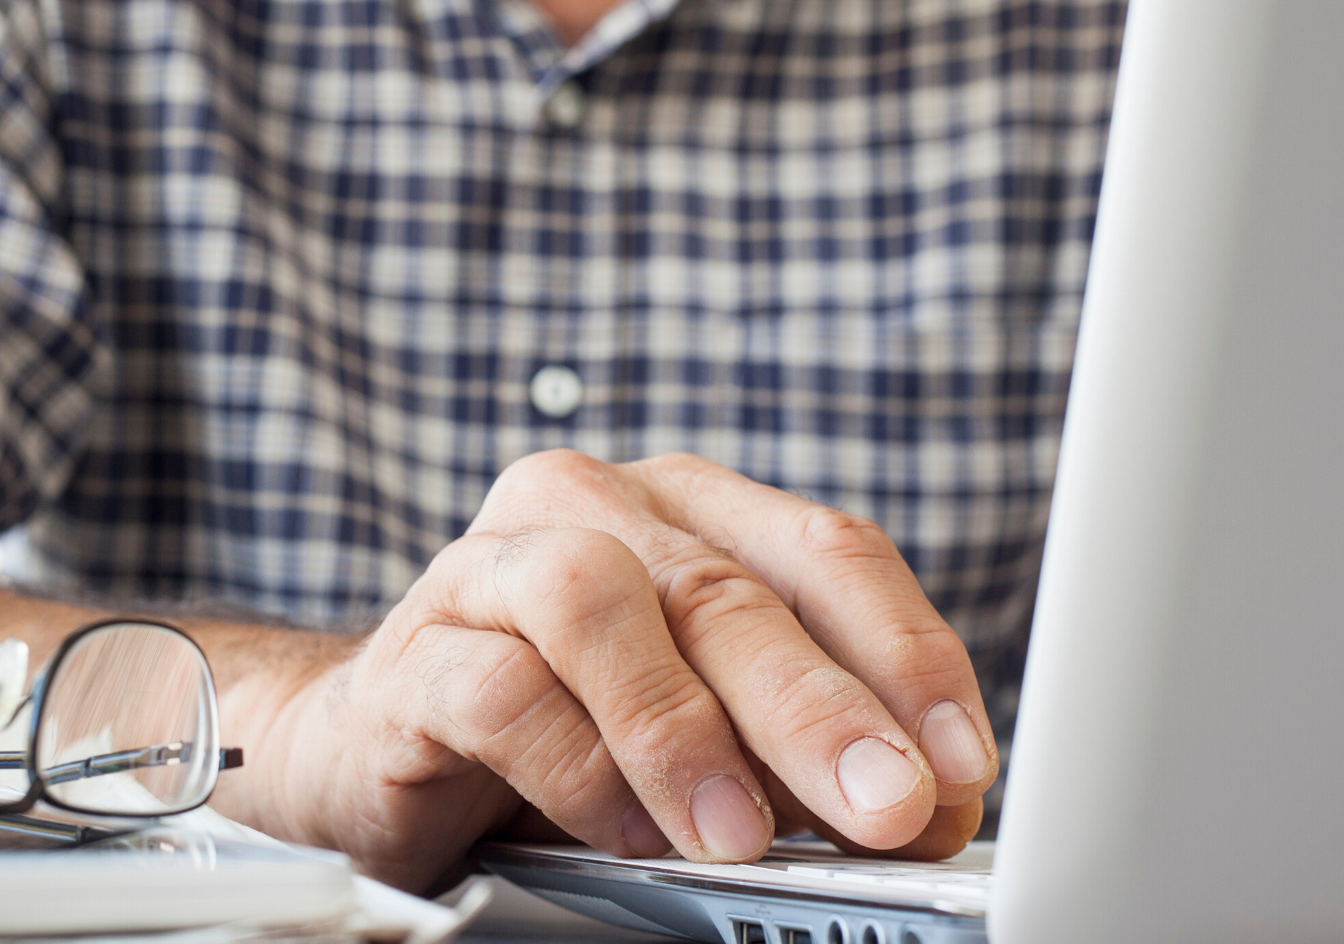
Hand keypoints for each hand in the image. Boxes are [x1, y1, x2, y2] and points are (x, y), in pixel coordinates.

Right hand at [250, 451, 996, 890]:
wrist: (383, 748)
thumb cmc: (570, 726)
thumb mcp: (712, 726)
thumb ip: (803, 747)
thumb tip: (925, 812)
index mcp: (688, 506)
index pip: (825, 548)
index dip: (904, 653)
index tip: (960, 765)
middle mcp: (590, 507)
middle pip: (720, 583)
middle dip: (816, 706)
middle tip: (887, 807)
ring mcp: (489, 567)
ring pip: (595, 600)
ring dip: (681, 727)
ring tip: (740, 837)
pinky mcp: (411, 653)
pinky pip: (496, 691)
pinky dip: (575, 769)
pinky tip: (624, 835)